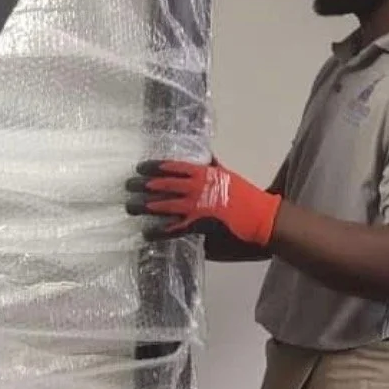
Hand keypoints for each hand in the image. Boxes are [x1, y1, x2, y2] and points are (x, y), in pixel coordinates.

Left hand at [124, 157, 281, 245]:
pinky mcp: (198, 226)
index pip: (174, 167)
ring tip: (130, 207)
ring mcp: (196, 207)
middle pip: (164, 184)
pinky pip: (173, 228)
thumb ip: (213, 167)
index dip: (155, 166)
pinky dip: (159, 230)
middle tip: (127, 185)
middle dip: (144, 185)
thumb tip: (206, 156)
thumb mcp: (228, 175)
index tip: (140, 167)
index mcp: (204, 174)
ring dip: (145, 206)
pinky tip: (147, 232)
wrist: (261, 217)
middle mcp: (197, 188)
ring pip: (164, 205)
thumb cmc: (246, 196)